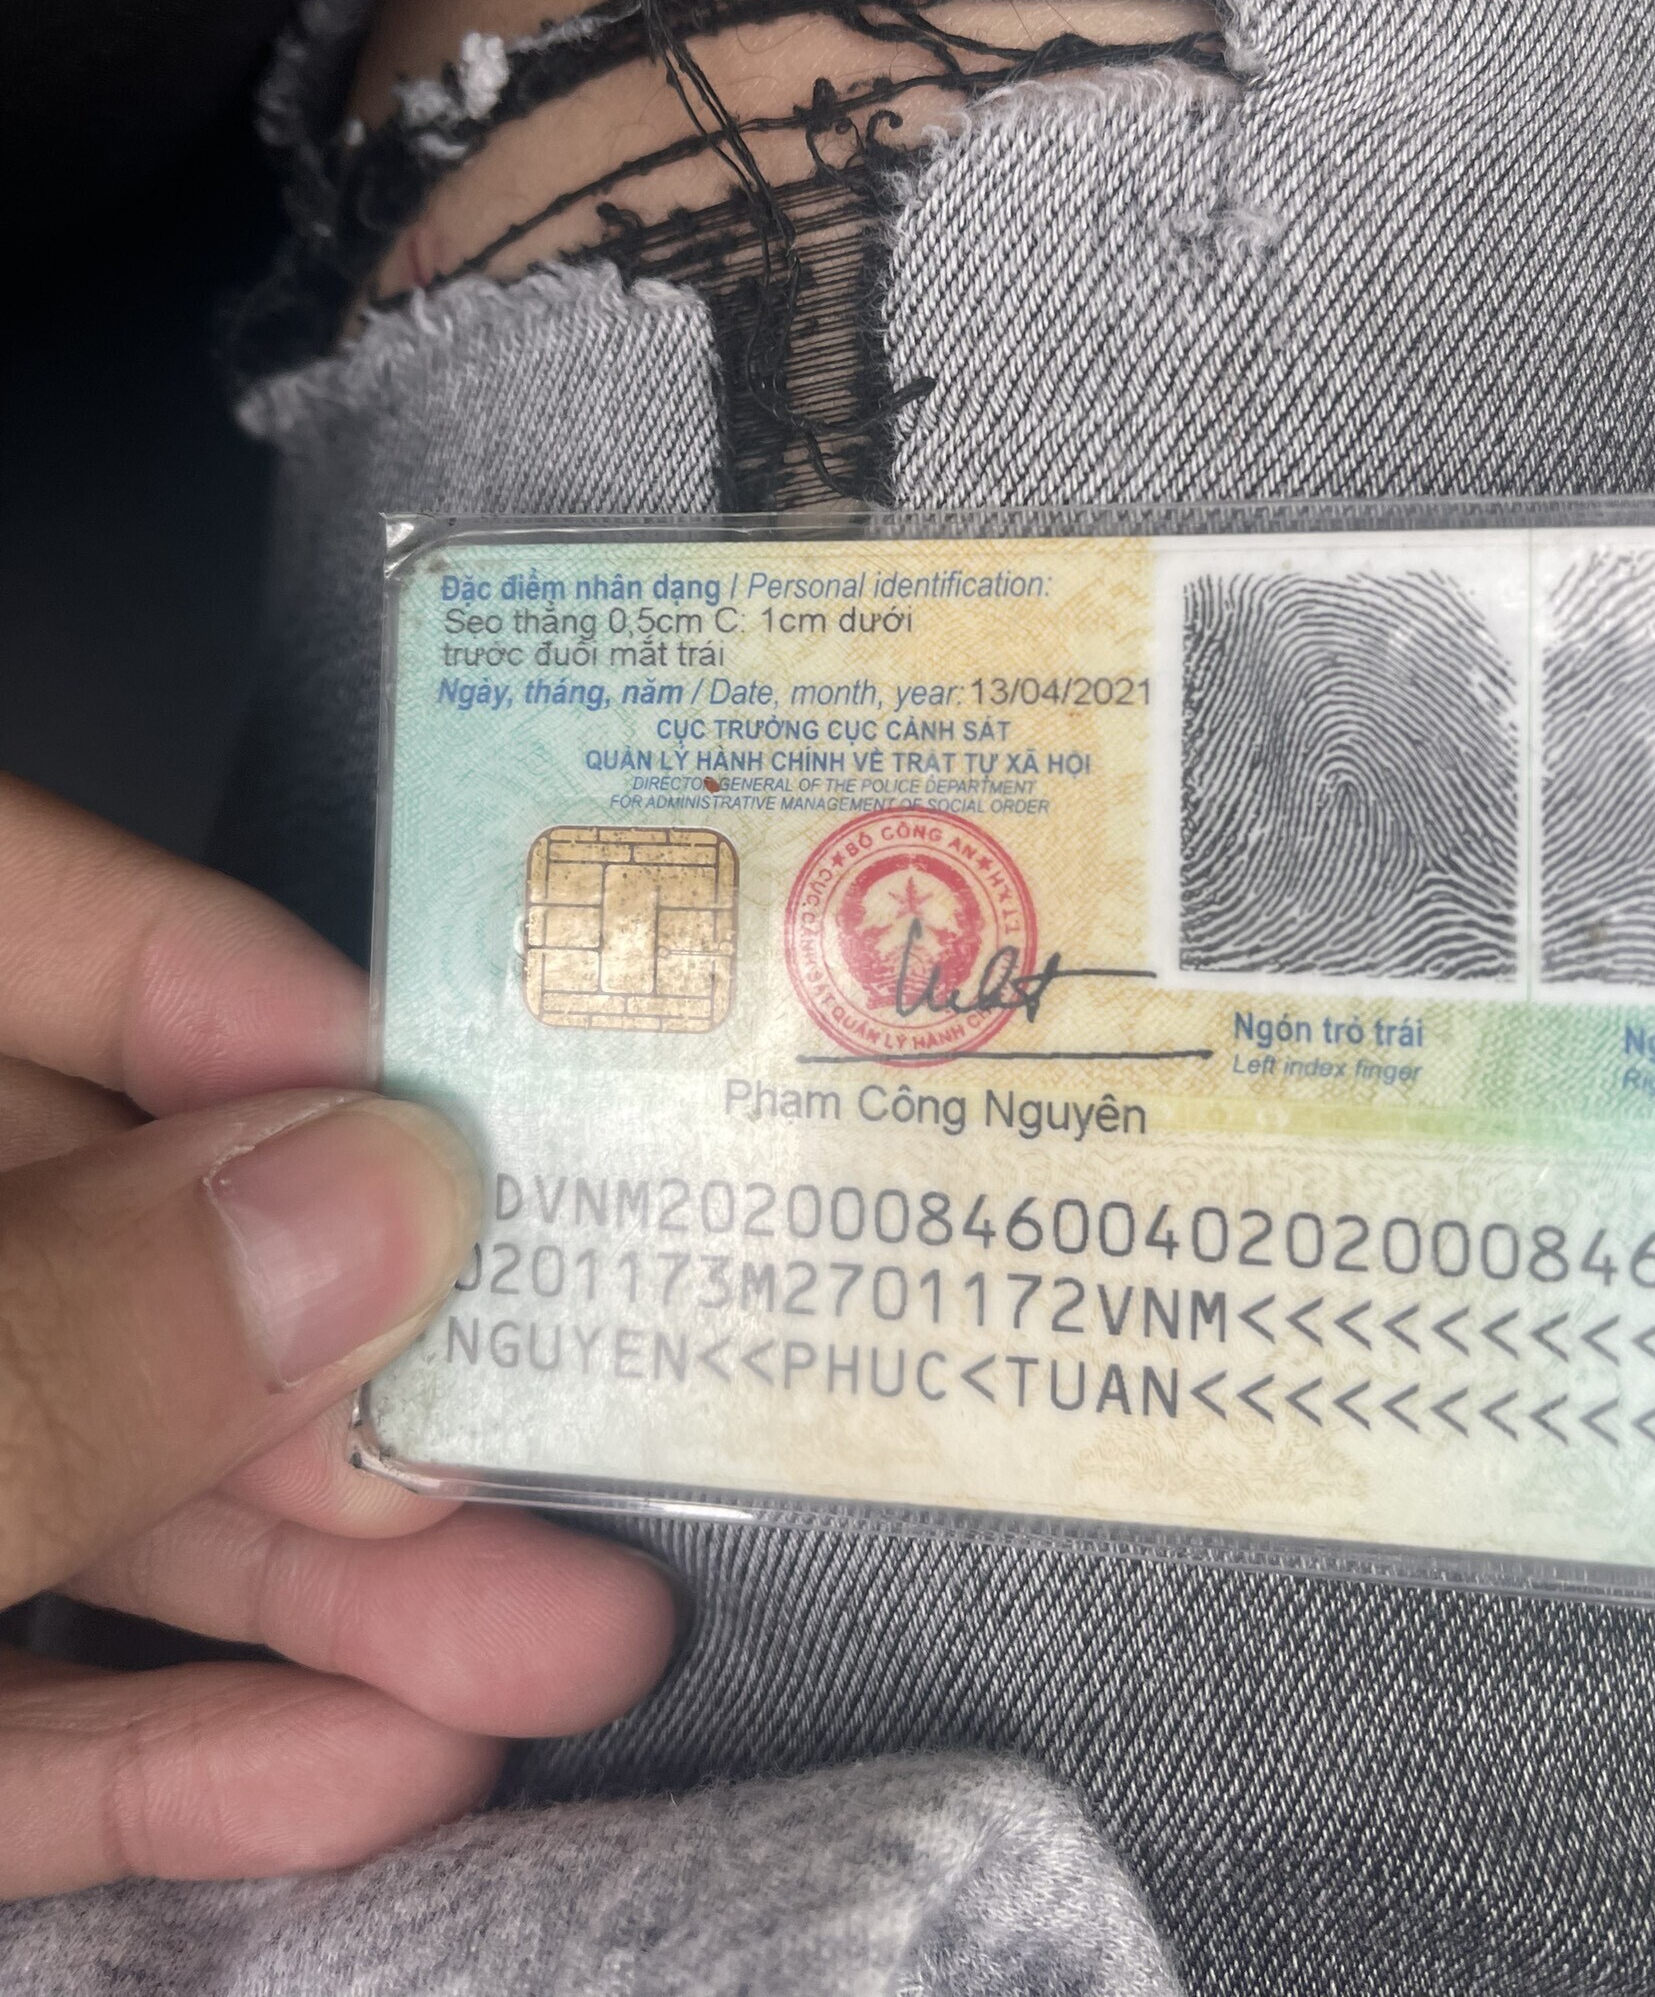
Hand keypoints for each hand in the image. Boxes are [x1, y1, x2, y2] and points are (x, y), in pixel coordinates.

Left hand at [0, 777, 674, 1895]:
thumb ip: (58, 1338)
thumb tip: (373, 1206)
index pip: (11, 918)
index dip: (236, 982)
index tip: (451, 1090)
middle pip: (104, 1231)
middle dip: (353, 1358)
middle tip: (568, 1413)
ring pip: (80, 1478)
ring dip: (326, 1580)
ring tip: (555, 1634)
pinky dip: (176, 1746)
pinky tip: (377, 1767)